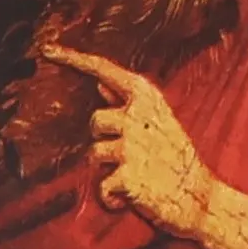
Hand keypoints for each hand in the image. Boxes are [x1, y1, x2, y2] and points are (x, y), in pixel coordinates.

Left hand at [40, 44, 213, 235]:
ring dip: (108, 169)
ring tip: (134, 176)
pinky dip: (111, 198)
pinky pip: (101, 187)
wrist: (201, 198)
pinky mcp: (126, 176)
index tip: (46, 49)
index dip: (73, 59)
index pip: (105, 71)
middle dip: (104, 140)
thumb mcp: (159, 122)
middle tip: (131, 156)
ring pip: (94, 154)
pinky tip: (129, 199)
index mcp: (147, 98)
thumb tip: (99, 84)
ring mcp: (131, 146)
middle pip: (94, 121)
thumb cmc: (176, 160)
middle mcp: (137, 116)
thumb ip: (128, 104)